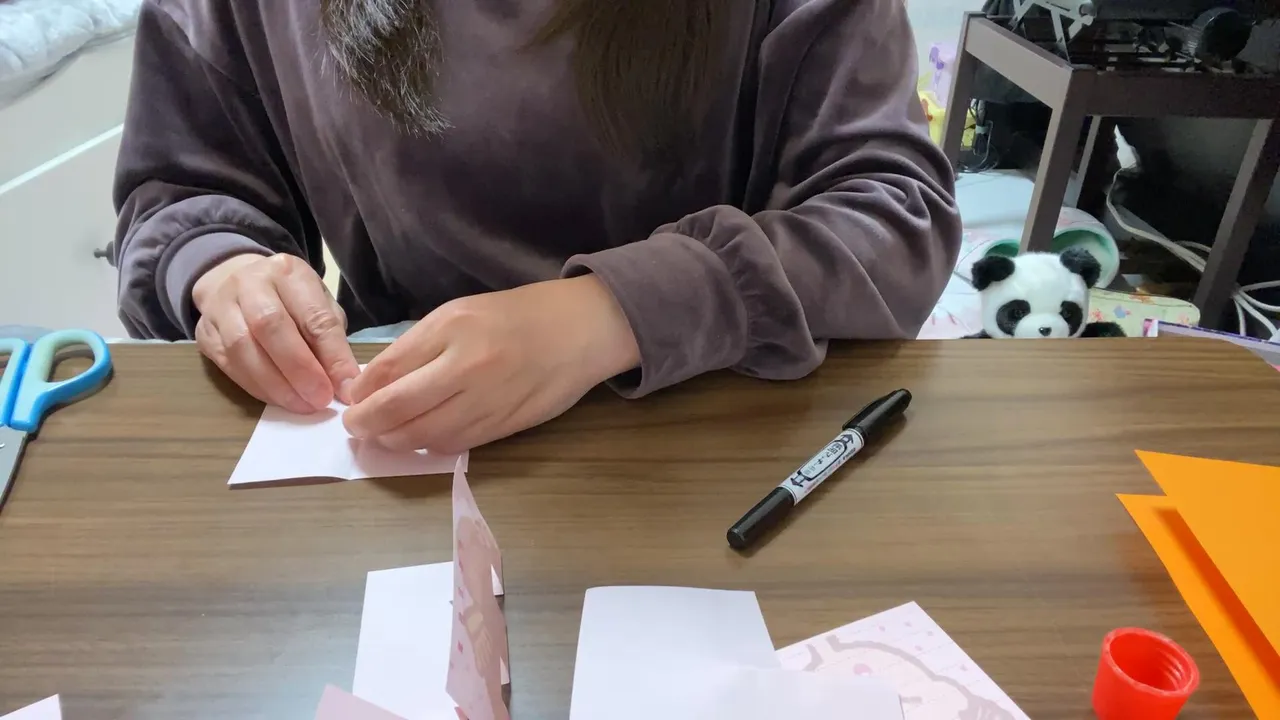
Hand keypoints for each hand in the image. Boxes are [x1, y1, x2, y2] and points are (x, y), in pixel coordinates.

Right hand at [193, 253, 360, 412]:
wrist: (234, 280)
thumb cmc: (288, 298)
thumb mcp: (318, 305)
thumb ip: (330, 340)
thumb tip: (343, 384)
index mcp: (288, 272)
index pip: (313, 315)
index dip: (332, 356)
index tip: (347, 387)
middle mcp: (249, 283)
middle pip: (270, 326)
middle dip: (299, 369)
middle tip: (320, 399)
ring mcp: (220, 306)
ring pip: (242, 347)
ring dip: (275, 384)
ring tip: (301, 405)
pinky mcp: (204, 332)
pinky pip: (228, 364)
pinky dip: (256, 387)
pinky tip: (277, 399)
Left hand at [343, 275, 638, 453]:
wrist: (580, 330)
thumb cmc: (515, 316)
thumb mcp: (460, 314)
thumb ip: (417, 348)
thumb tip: (373, 385)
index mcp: (453, 328)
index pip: (389, 371)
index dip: (361, 395)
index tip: (349, 403)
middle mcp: (469, 365)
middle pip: (399, 410)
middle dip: (368, 426)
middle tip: (357, 429)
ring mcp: (489, 399)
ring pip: (426, 436)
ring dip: (397, 442)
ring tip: (385, 437)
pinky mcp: (506, 425)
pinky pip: (457, 445)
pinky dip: (431, 446)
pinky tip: (422, 439)